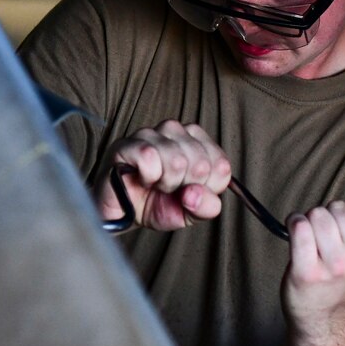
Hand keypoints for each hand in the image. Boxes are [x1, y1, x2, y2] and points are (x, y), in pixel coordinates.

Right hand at [98, 120, 229, 230]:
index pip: (221, 165)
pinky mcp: (128, 144)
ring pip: (177, 160)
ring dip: (166, 183)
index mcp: (198, 143)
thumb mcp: (191, 213)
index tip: (190, 191)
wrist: (123, 214)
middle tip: (169, 188)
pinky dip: (147, 177)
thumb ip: (207, 206)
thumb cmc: (157, 205)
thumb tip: (195, 193)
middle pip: (200, 163)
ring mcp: (151, 134)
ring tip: (155, 183)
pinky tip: (141, 178)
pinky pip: (150, 158)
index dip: (206, 189)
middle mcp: (176, 132)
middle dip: (185, 187)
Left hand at [282, 197, 344, 334]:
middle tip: (327, 235)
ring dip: (311, 219)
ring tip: (312, 237)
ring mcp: (336, 266)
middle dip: (330, 214)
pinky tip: (296, 232)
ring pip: (318, 214)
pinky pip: (299, 226)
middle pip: (339, 207)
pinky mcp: (308, 271)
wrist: (323, 314)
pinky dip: (294, 222)